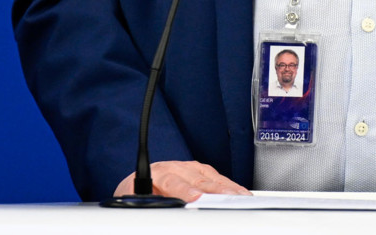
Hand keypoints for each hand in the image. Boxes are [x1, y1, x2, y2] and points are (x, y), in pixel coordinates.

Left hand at [113, 161, 249, 201]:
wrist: (135, 184)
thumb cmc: (136, 195)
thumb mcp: (135, 201)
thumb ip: (149, 204)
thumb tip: (160, 208)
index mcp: (155, 173)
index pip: (173, 181)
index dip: (186, 190)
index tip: (197, 198)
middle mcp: (173, 166)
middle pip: (197, 177)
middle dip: (215, 189)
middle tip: (230, 199)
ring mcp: (187, 167)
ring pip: (210, 175)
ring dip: (227, 187)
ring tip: (241, 197)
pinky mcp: (198, 171)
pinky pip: (216, 176)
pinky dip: (229, 185)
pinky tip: (239, 192)